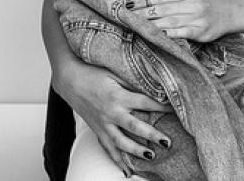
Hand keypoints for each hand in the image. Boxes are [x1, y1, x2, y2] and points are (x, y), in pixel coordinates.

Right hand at [57, 60, 172, 174]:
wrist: (69, 79)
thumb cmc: (92, 72)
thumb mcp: (113, 73)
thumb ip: (130, 83)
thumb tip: (150, 88)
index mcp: (117, 95)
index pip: (144, 102)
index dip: (160, 106)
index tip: (174, 109)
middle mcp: (111, 112)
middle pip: (135, 126)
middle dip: (152, 135)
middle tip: (167, 142)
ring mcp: (103, 123)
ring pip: (121, 142)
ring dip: (137, 151)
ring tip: (151, 156)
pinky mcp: (97, 130)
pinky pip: (108, 148)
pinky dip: (117, 160)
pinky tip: (127, 171)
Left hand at [129, 0, 243, 41]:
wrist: (231, 11)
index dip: (144, 1)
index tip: (130, 5)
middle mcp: (193, 3)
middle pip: (162, 9)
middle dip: (143, 14)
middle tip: (127, 17)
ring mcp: (198, 18)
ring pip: (169, 22)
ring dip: (151, 25)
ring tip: (136, 26)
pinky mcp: (201, 32)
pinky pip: (181, 33)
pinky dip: (168, 34)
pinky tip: (156, 35)